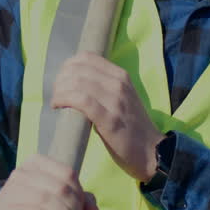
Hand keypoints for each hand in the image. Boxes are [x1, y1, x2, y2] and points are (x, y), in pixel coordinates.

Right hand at [0, 155, 98, 209]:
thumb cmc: (28, 207)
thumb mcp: (52, 199)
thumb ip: (75, 199)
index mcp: (36, 162)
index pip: (67, 173)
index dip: (79, 192)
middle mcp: (22, 172)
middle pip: (60, 187)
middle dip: (73, 207)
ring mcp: (12, 190)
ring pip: (48, 199)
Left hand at [50, 51, 163, 181]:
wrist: (152, 152)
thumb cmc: (132, 128)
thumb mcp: (121, 99)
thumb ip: (102, 88)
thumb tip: (72, 83)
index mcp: (121, 76)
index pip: (86, 57)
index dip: (67, 67)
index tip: (61, 82)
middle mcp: (118, 83)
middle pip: (77, 69)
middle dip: (60, 80)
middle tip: (56, 95)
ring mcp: (115, 100)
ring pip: (77, 82)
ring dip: (59, 91)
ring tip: (56, 103)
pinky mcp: (109, 119)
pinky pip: (81, 100)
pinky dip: (64, 99)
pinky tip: (58, 107)